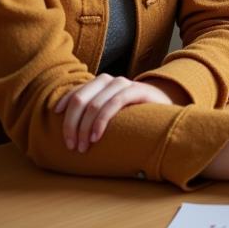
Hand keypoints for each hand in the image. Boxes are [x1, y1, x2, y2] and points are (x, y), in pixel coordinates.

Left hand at [54, 75, 172, 151]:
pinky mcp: (138, 90)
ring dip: (84, 127)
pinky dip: (101, 121)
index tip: (60, 129)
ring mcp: (125, 84)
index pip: (76, 93)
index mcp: (102, 84)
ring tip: (83, 146)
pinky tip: (96, 136)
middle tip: (71, 145)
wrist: (168, 110)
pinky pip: (113, 103)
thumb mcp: (111, 113)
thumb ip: (94, 113)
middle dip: (71, 124)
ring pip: (94, 104)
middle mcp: (111, 81)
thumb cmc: (136, 115)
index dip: (64, 109)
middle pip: (80, 99)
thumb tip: (68, 130)